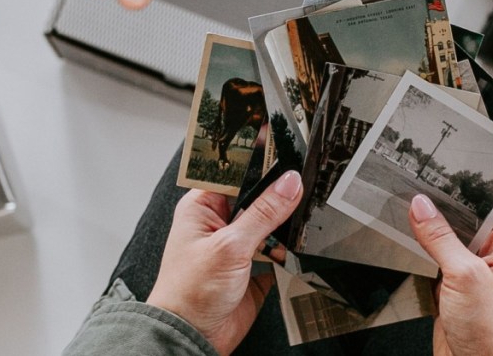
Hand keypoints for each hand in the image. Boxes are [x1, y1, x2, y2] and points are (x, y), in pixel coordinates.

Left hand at [147, 171, 301, 355]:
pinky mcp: (253, 268)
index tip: (287, 155)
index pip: (235, 174)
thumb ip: (263, 213)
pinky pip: (278, 251)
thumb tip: (289, 184)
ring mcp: (237, 246)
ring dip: (285, 226)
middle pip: (257, 198)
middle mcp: (219, 224)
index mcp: (202, 207)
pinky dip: (289, 251)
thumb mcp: (230, 245)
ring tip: (303, 218)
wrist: (193, 337)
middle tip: (302, 189)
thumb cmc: (189, 292)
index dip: (260, 165)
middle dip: (278, 197)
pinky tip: (298, 246)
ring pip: (270, 225)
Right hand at [410, 196, 492, 355]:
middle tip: (418, 187)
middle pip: (469, 217)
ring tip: (408, 211)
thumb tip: (422, 206)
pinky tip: (410, 239)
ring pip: (451, 237)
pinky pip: (439, 257)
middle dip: (444, 206)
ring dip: (432, 229)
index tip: (444, 169)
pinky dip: (424, 249)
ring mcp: (477, 271)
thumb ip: (441, 238)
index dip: (470, 184)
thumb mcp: (465, 277)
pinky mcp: (457, 286)